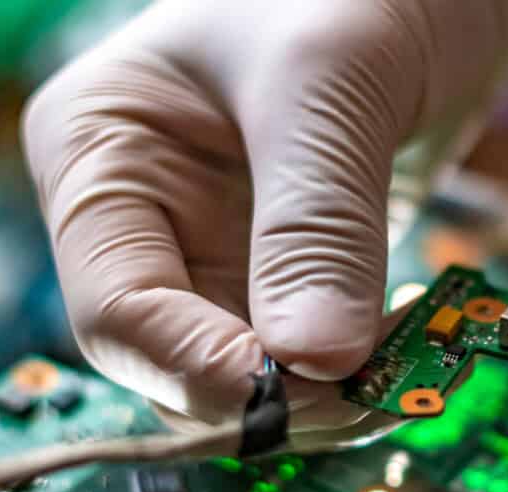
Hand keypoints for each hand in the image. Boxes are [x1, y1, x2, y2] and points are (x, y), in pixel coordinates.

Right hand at [23, 0, 507, 420]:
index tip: (291, 393)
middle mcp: (147, 211)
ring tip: (400, 367)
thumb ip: (317, 220)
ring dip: (319, 390)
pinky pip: (303, 345)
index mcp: (101, 151)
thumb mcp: (330, 81)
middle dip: (267, 391)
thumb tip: (314, 363)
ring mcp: (217, 240)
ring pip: (244, 367)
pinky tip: (405, 347)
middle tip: (365, 393)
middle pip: (175, 357)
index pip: (117, 308)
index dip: (199, 370)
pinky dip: (353, 365)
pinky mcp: (287, 260)